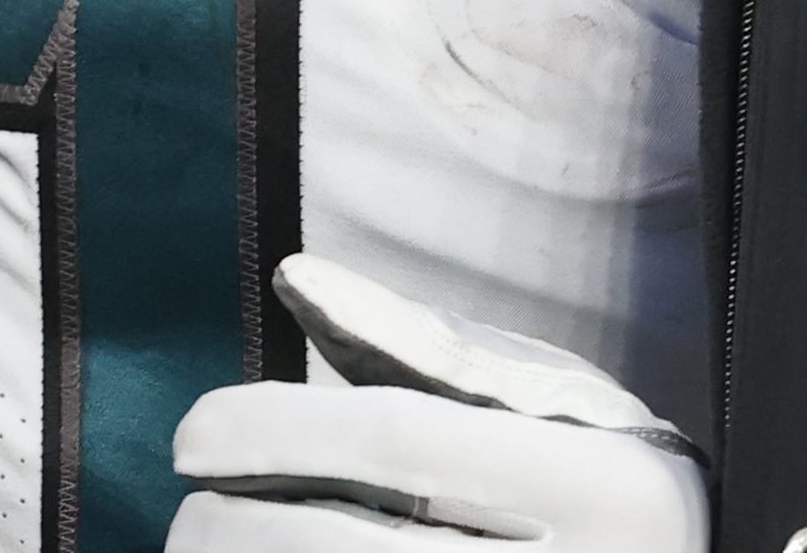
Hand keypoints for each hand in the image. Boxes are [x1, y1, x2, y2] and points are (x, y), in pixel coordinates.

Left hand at [168, 254, 707, 548]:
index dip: (275, 433)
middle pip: (338, 549)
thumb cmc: (615, 501)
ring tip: (214, 547)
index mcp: (603, 490)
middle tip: (191, 509)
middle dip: (232, 525)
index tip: (195, 434)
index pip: (398, 444)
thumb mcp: (558, 411)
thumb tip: (295, 280)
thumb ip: (428, 350)